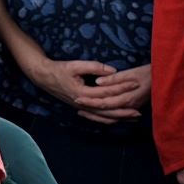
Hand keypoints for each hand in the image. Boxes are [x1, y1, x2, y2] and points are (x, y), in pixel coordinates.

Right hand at [17, 53, 134, 119]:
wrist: (44, 77)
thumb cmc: (59, 69)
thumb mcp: (76, 65)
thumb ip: (95, 67)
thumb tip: (113, 71)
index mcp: (82, 92)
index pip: (106, 92)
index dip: (122, 87)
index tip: (135, 83)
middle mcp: (83, 103)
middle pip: (107, 110)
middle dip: (124, 111)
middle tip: (139, 111)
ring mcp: (81, 107)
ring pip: (103, 117)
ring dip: (118, 118)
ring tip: (133, 117)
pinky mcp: (81, 107)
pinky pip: (97, 117)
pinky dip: (108, 119)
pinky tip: (118, 119)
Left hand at [77, 63, 151, 124]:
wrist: (164, 78)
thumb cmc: (148, 73)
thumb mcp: (131, 73)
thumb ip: (114, 79)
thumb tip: (98, 82)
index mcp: (127, 98)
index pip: (104, 102)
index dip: (90, 101)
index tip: (77, 98)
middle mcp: (128, 107)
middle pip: (105, 112)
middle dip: (89, 109)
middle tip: (76, 105)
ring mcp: (131, 109)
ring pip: (110, 117)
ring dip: (96, 115)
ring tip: (83, 112)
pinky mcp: (133, 108)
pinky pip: (117, 116)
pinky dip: (106, 117)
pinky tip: (99, 114)